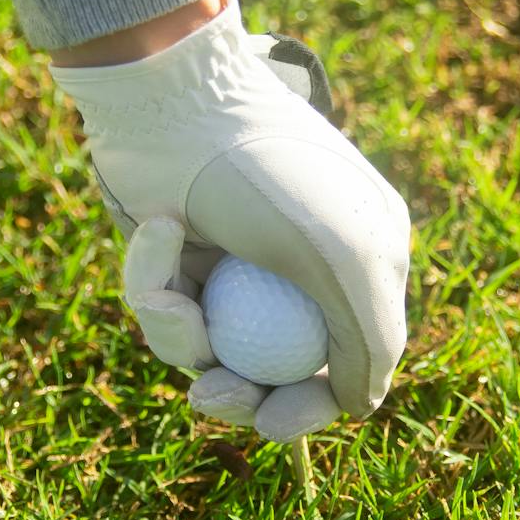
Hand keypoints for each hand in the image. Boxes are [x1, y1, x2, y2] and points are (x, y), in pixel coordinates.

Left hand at [49, 0, 409, 440]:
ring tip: (167, 290)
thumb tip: (362, 405)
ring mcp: (240, 260)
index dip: (309, 404)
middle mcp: (305, 266)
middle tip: (206, 394)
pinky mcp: (180, 250)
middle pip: (272, 370)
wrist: (173, 96)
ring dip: (180, 329)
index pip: (347, 361)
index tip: (273, 422)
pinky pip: (164, 302)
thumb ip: (368, 340)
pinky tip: (156, 228)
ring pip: (208, 345)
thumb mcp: (342, 258)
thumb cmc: (266, 172)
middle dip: (237, 390)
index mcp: (366, 260)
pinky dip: (151, 278)